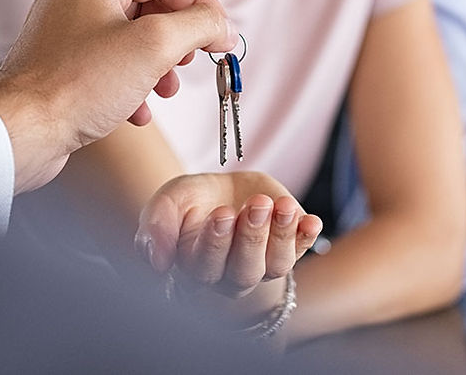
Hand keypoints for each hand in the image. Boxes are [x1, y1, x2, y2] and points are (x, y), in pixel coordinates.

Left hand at [0, 0, 236, 194]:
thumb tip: (224, 27)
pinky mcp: (65, 66)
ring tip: (166, 90)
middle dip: (179, 39)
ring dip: (160, 66)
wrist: (23, 133)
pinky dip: (134, 86)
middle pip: (151, 5)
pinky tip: (139, 113)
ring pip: (134, 39)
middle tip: (194, 63)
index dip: (201, 3)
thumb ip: (199, 26)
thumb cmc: (79, 84)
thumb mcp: (154, 46)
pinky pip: (113, 66)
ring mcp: (68, 32)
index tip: (222, 36)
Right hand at [135, 172, 321, 298]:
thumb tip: (157, 263)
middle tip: (255, 205)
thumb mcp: (166, 204)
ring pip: (276, 264)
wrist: (219, 190)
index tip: (222, 213)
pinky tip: (310, 220)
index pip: (206, 266)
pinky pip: (301, 249)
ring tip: (282, 205)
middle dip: (251, 237)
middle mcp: (230, 276)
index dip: (216, 242)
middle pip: (244, 271)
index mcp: (196, 269)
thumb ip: (155, 229)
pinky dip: (307, 236)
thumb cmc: (188, 202)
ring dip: (282, 235)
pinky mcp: (288, 248)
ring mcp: (263, 264)